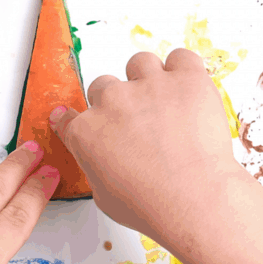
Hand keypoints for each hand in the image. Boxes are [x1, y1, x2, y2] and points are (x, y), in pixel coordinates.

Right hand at [50, 49, 248, 247]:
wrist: (193, 198)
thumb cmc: (151, 205)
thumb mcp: (105, 197)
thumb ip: (97, 168)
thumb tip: (105, 161)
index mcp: (87, 133)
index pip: (69, 117)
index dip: (75, 118)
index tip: (80, 118)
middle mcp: (113, 101)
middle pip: (104, 86)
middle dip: (119, 103)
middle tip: (140, 123)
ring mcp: (149, 85)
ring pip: (140, 63)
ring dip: (148, 78)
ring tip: (165, 102)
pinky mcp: (185, 79)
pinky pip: (180, 57)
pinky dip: (183, 69)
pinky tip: (187, 88)